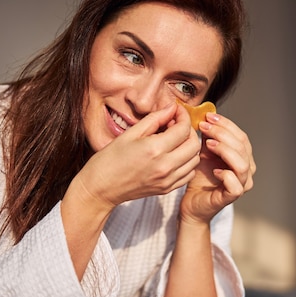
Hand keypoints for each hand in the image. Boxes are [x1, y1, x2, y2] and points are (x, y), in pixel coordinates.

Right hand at [72, 103, 200, 209]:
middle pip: (194, 144)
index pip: (183, 129)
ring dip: (189, 146)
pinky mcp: (167, 189)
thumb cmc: (109, 160)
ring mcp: (167, 180)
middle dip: (189, 130)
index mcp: (154, 149)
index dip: (183, 115)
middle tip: (176, 124)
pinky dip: (187, 162)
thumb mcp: (130, 134)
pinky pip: (189, 174)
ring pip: (194, 159)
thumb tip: (171, 108)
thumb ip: (154, 119)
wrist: (101, 188)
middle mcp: (165, 166)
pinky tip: (174, 156)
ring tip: (175, 140)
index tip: (176, 111)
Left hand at [180, 110, 255, 223]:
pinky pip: (236, 185)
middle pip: (242, 146)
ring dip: (225, 150)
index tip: (208, 116)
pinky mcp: (231, 198)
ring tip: (208, 145)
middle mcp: (246, 170)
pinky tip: (213, 170)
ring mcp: (241, 184)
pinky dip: (226, 175)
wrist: (192, 203)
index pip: (241, 136)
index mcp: (243, 157)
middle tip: (204, 127)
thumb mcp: (203, 152)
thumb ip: (209, 136)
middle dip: (222, 133)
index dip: (226, 124)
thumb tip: (206, 115)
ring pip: (242, 163)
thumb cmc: (200, 178)